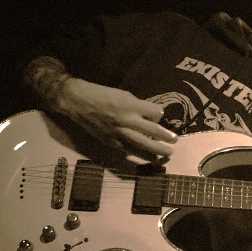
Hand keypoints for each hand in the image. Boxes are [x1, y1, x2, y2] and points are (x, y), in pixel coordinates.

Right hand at [54, 78, 177, 159]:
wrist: (77, 101)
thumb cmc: (99, 93)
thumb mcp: (121, 93)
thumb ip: (136, 105)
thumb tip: (150, 115)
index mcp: (129, 105)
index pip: (153, 113)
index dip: (158, 114)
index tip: (160, 116)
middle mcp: (126, 120)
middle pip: (151, 132)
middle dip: (165, 137)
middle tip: (174, 140)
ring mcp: (118, 133)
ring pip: (141, 144)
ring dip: (156, 150)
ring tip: (166, 153)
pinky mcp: (110, 141)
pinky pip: (127, 150)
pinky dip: (137, 153)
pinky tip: (145, 157)